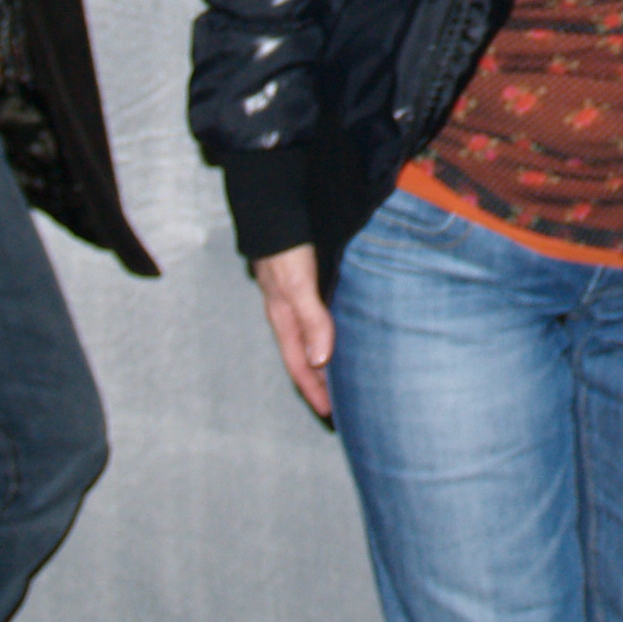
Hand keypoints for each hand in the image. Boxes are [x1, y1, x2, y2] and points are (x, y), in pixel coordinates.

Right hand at [254, 246, 335, 421]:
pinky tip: (345, 331)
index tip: (329, 413)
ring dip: (326, 358)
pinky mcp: (309, 282)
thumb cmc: (285, 248)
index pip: (299, 365)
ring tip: (347, 373)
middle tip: (340, 402)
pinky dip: (330, 332)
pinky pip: (320, 316)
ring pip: (313, 337)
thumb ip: (311, 319)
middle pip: (306, 355)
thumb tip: (320, 360)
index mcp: (283, 319)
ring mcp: (297, 297)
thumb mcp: (297, 286)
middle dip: (320, 381)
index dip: (313, 390)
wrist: (275, 208)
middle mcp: (289, 312)